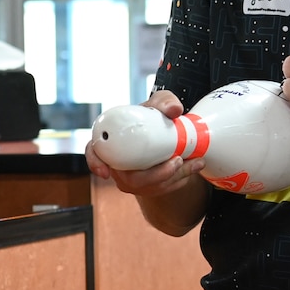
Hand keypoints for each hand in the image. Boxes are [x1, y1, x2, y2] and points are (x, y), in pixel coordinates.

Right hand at [85, 89, 206, 195]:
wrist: (164, 133)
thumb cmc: (152, 117)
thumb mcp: (159, 104)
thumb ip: (164, 101)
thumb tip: (174, 110)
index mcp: (112, 141)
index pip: (94, 153)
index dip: (96, 164)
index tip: (106, 172)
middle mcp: (117, 164)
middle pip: (131, 179)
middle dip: (156, 175)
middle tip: (177, 160)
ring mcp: (132, 179)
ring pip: (150, 186)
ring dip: (175, 177)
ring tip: (195, 162)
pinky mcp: (147, 187)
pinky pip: (163, 189)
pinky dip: (181, 179)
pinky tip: (194, 166)